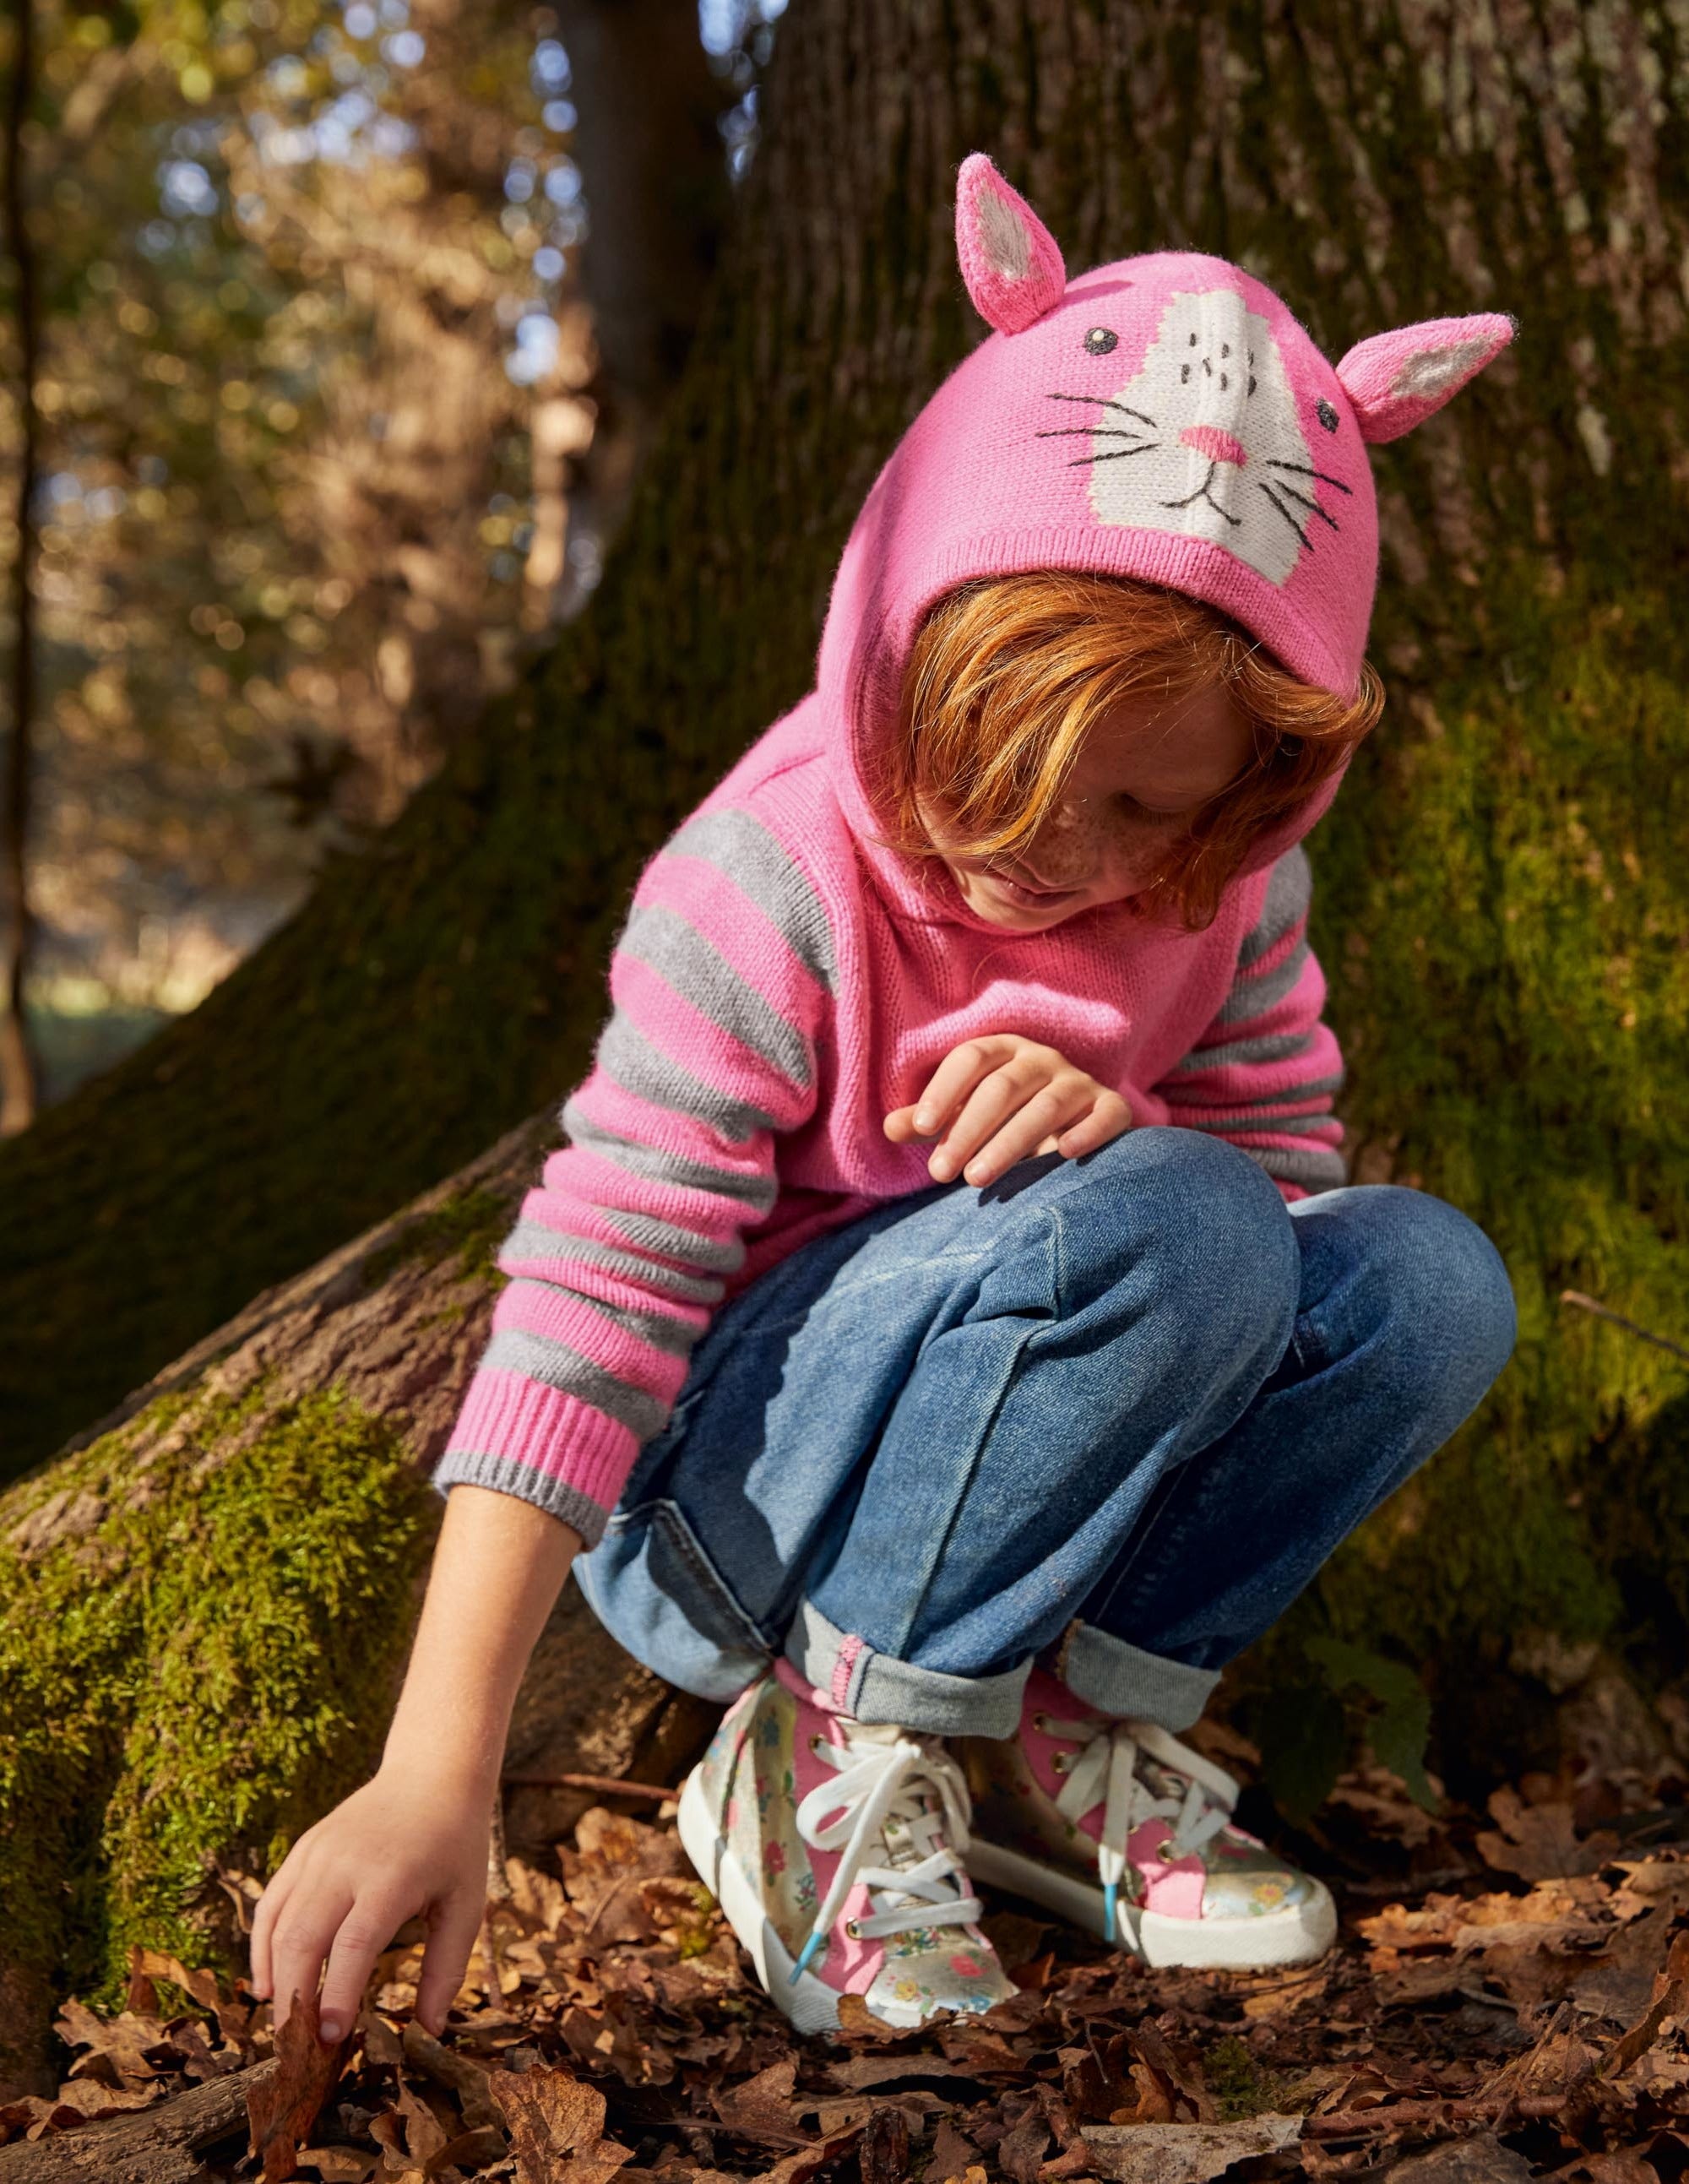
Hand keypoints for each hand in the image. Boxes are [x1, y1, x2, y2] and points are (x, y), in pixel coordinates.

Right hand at [250, 1767, 490, 2042]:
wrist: (432, 1773)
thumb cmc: (454, 1845)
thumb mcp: (466, 1904)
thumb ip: (447, 1968)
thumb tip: (430, 2031)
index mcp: (391, 1878)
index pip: (354, 1945)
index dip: (338, 1994)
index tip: (332, 2038)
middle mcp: (346, 1864)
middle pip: (303, 1939)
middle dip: (296, 2000)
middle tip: (300, 2050)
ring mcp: (318, 1853)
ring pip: (278, 1925)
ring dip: (275, 1979)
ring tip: (285, 2027)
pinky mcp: (303, 1849)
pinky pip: (271, 1903)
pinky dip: (262, 1946)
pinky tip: (268, 1984)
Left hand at [883, 1034, 1131, 1186]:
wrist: (1074, 1122)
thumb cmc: (1004, 1118)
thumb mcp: (963, 1116)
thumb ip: (928, 1122)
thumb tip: (889, 1128)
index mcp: (1003, 1051)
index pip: (970, 1058)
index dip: (944, 1091)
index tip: (922, 1130)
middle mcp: (1042, 1059)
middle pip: (1003, 1087)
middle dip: (969, 1130)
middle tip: (941, 1173)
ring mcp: (1079, 1082)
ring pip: (1046, 1107)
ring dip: (1010, 1143)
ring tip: (977, 1179)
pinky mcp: (1112, 1107)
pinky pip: (1107, 1114)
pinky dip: (1087, 1132)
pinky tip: (1063, 1154)